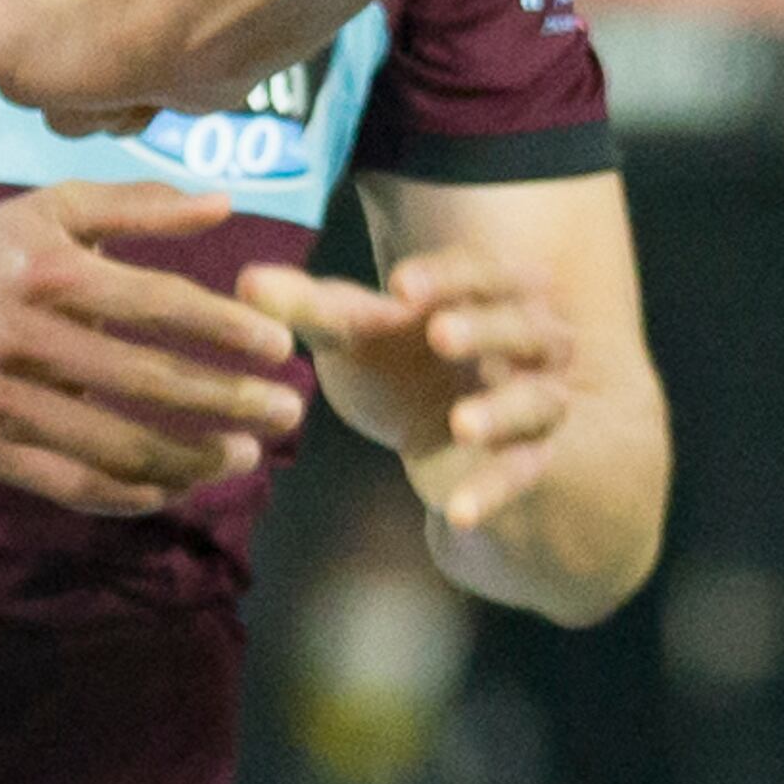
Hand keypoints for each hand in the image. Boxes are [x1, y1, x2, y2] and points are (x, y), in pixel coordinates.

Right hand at [0, 0, 196, 135]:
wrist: (206, 38)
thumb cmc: (94, 34)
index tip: (22, 51)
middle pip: (14, 68)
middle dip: (45, 90)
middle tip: (76, 70)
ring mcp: (105, 14)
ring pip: (61, 94)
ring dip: (86, 108)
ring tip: (117, 84)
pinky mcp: (141, 50)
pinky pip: (107, 99)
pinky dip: (123, 107)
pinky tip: (146, 94)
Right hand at [0, 184, 307, 513]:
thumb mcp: (56, 206)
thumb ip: (141, 205)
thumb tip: (225, 203)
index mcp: (51, 270)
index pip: (158, 304)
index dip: (225, 328)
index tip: (281, 347)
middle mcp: (24, 335)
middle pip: (144, 378)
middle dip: (226, 400)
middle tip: (286, 411)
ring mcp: (1, 398)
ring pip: (111, 443)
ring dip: (188, 457)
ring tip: (243, 456)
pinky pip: (67, 483)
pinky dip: (127, 493)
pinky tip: (173, 489)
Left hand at [238, 247, 575, 540]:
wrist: (438, 431)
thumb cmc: (398, 359)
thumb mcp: (352, 333)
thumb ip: (307, 307)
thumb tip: (247, 281)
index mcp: (488, 291)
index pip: (478, 270)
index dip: (443, 276)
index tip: (399, 287)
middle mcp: (529, 339)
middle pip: (522, 324)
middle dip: (483, 328)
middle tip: (440, 334)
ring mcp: (536, 399)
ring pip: (536, 399)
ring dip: (502, 409)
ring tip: (462, 424)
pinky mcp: (529, 458)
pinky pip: (523, 472)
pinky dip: (494, 491)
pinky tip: (457, 514)